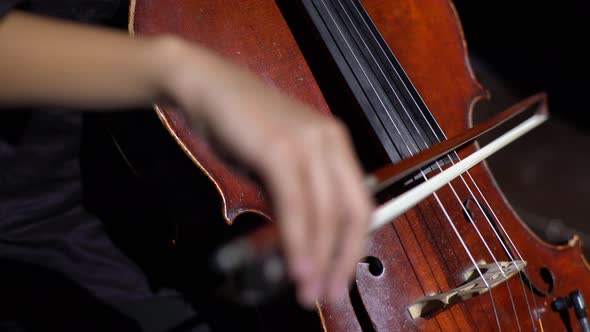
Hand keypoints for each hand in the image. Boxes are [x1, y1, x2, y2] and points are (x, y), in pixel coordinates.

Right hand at [161, 38, 374, 307]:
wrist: (210, 88)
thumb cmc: (243, 127)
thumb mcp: (279, 165)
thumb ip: (296, 198)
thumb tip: (303, 242)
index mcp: (336, 145)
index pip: (359, 204)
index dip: (353, 247)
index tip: (340, 277)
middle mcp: (331, 142)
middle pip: (351, 212)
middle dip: (342, 260)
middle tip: (329, 294)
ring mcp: (308, 143)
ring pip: (326, 213)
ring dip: (318, 258)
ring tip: (309, 291)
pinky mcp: (280, 149)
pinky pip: (296, 205)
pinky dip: (298, 240)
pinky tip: (295, 265)